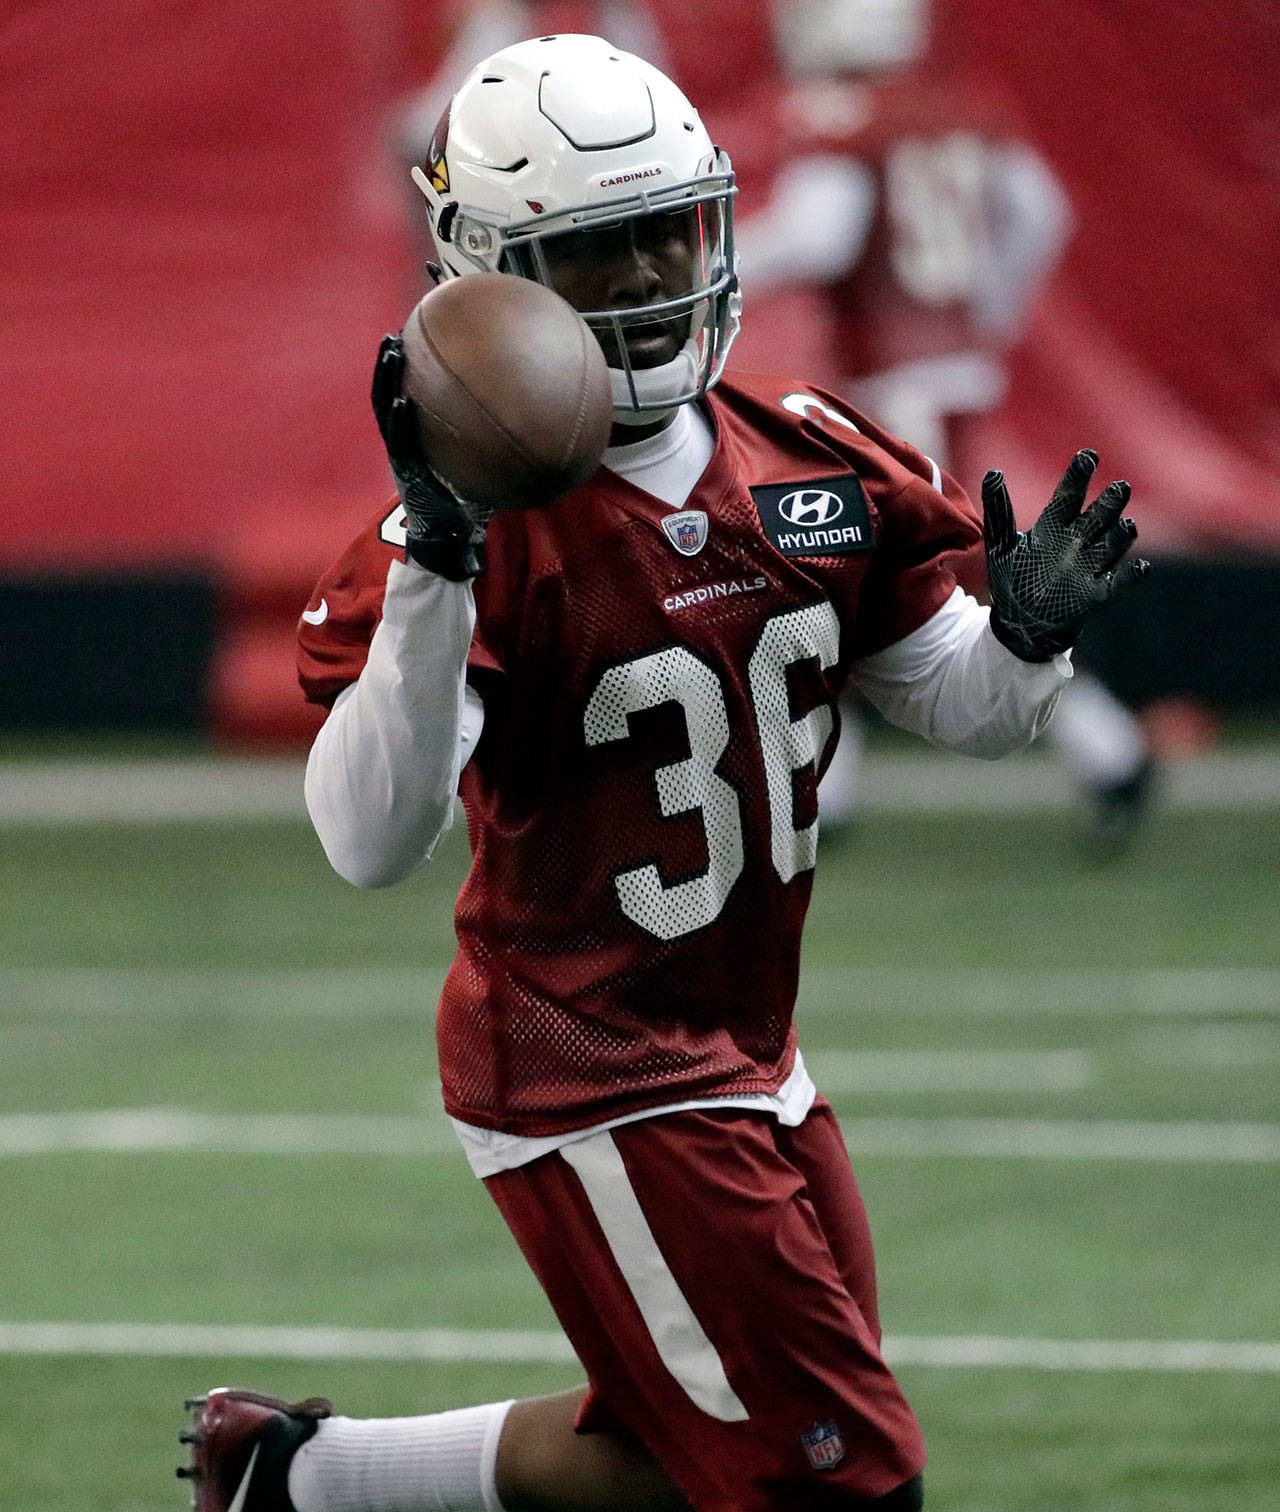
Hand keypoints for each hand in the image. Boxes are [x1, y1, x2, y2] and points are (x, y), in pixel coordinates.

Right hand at [371, 335, 489, 580]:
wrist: (447, 541)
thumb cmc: (465, 509)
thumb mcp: (476, 470)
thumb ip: (487, 446)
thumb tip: (530, 423)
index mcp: (419, 441)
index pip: (410, 401)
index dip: (407, 374)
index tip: (413, 343)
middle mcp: (406, 444)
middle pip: (392, 398)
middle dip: (390, 370)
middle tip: (395, 339)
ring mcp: (402, 456)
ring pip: (387, 413)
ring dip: (386, 385)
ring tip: (390, 356)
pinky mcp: (403, 472)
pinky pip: (399, 442)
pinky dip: (398, 422)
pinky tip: (402, 402)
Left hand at [983, 450, 1148, 662]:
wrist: (1019, 623)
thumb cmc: (1013, 579)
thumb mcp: (1001, 544)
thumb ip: (999, 510)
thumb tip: (993, 472)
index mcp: (1053, 526)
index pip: (1069, 496)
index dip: (1078, 476)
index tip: (1088, 456)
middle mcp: (1075, 542)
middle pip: (1096, 517)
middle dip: (1109, 504)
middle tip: (1120, 487)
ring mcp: (1088, 567)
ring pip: (1110, 545)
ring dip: (1120, 536)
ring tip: (1127, 524)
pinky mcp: (1096, 594)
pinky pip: (1117, 584)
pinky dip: (1129, 577)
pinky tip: (1140, 568)